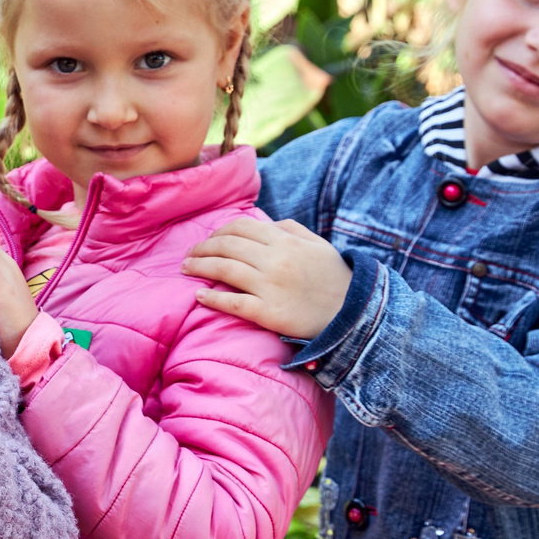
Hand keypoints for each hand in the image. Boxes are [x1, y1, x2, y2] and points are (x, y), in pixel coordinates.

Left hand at [182, 218, 352, 339]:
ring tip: (186, 269)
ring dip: (200, 267)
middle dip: (202, 248)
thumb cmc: (333, 277)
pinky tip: (199, 295)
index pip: (241, 227)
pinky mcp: (268, 313)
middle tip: (189, 255)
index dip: (219, 231)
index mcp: (285, 241)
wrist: (352, 314)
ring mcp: (270, 287)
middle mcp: (275, 260)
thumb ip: (289, 228)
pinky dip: (212, 297)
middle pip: (227, 246)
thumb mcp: (316, 244)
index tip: (208, 239)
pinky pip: (233, 302)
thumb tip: (262, 224)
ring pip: (224, 270)